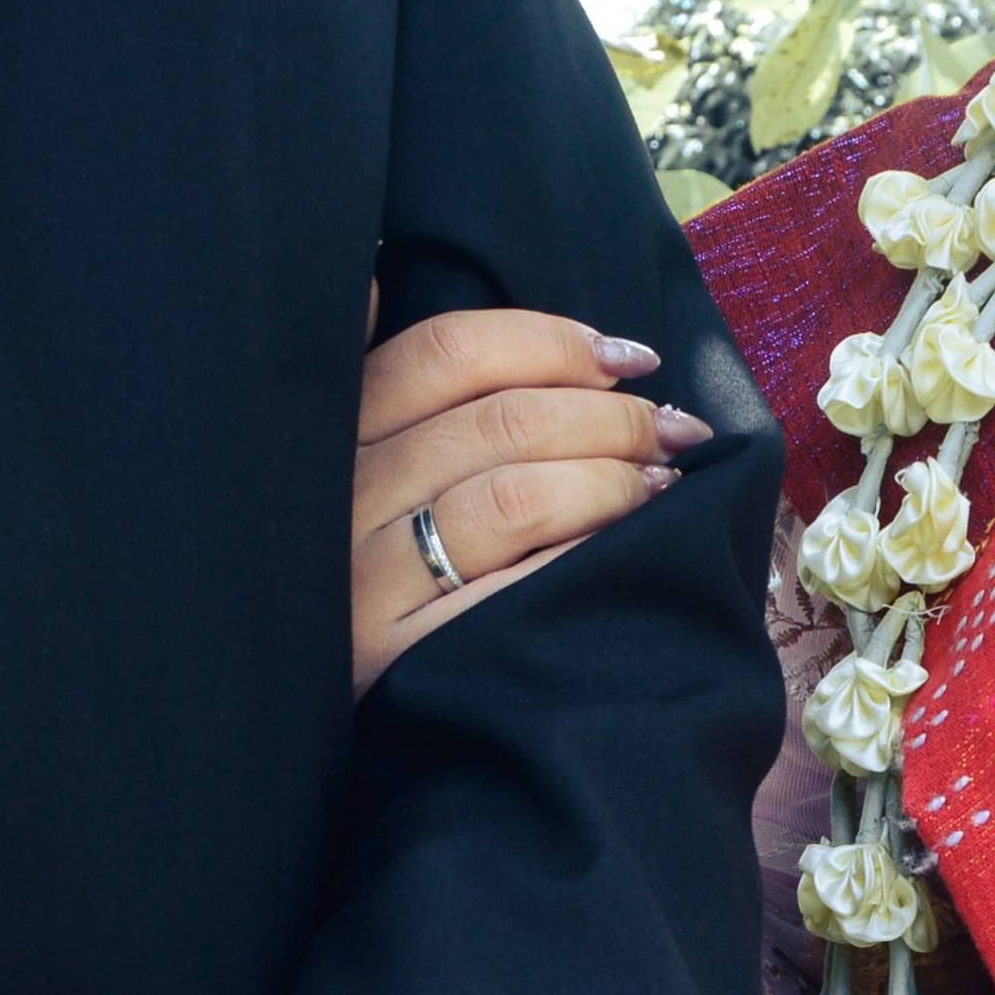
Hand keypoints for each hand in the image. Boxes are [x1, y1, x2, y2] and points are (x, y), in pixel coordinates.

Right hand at [352, 305, 705, 687]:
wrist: (326, 726)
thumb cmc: (370, 574)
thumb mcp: (348, 471)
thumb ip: (381, 388)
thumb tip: (377, 267)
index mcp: (335, 437)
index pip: (444, 355)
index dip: (550, 342)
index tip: (625, 359)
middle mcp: (341, 504)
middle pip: (498, 423)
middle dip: (610, 416)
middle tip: (668, 430)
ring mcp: (366, 587)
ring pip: (513, 497)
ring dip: (611, 478)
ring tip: (659, 482)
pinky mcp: (401, 662)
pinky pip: (518, 586)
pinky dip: (587, 555)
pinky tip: (628, 544)